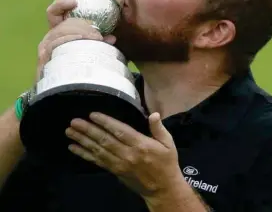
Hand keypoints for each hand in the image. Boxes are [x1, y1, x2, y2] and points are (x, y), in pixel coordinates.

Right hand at [36, 0, 115, 79]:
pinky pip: (55, 45)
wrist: (60, 91)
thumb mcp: (88, 50)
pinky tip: (79, 43)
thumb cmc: (75, 67)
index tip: (74, 3)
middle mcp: (49, 37)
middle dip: (84, 27)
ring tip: (95, 40)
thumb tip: (112, 38)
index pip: (54, 13)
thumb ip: (98, 42)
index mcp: (58, 32)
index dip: (61, 4)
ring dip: (80, 34)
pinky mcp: (43, 59)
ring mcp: (45, 48)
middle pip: (64, 24)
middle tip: (99, 36)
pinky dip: (68, 41)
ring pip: (61, 33)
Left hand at [65, 112, 184, 199]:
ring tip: (70, 132)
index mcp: (140, 145)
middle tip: (74, 122)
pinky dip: (84, 154)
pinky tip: (74, 148)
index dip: (105, 123)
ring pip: (98, 150)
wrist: (162, 189)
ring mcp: (119, 164)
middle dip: (88, 130)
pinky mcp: (115, 171)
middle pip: (105, 141)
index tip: (92, 115)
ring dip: (82, 141)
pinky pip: (97, 161)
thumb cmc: (166, 162)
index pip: (120, 131)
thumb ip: (159, 128)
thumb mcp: (168, 143)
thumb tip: (154, 114)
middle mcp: (127, 154)